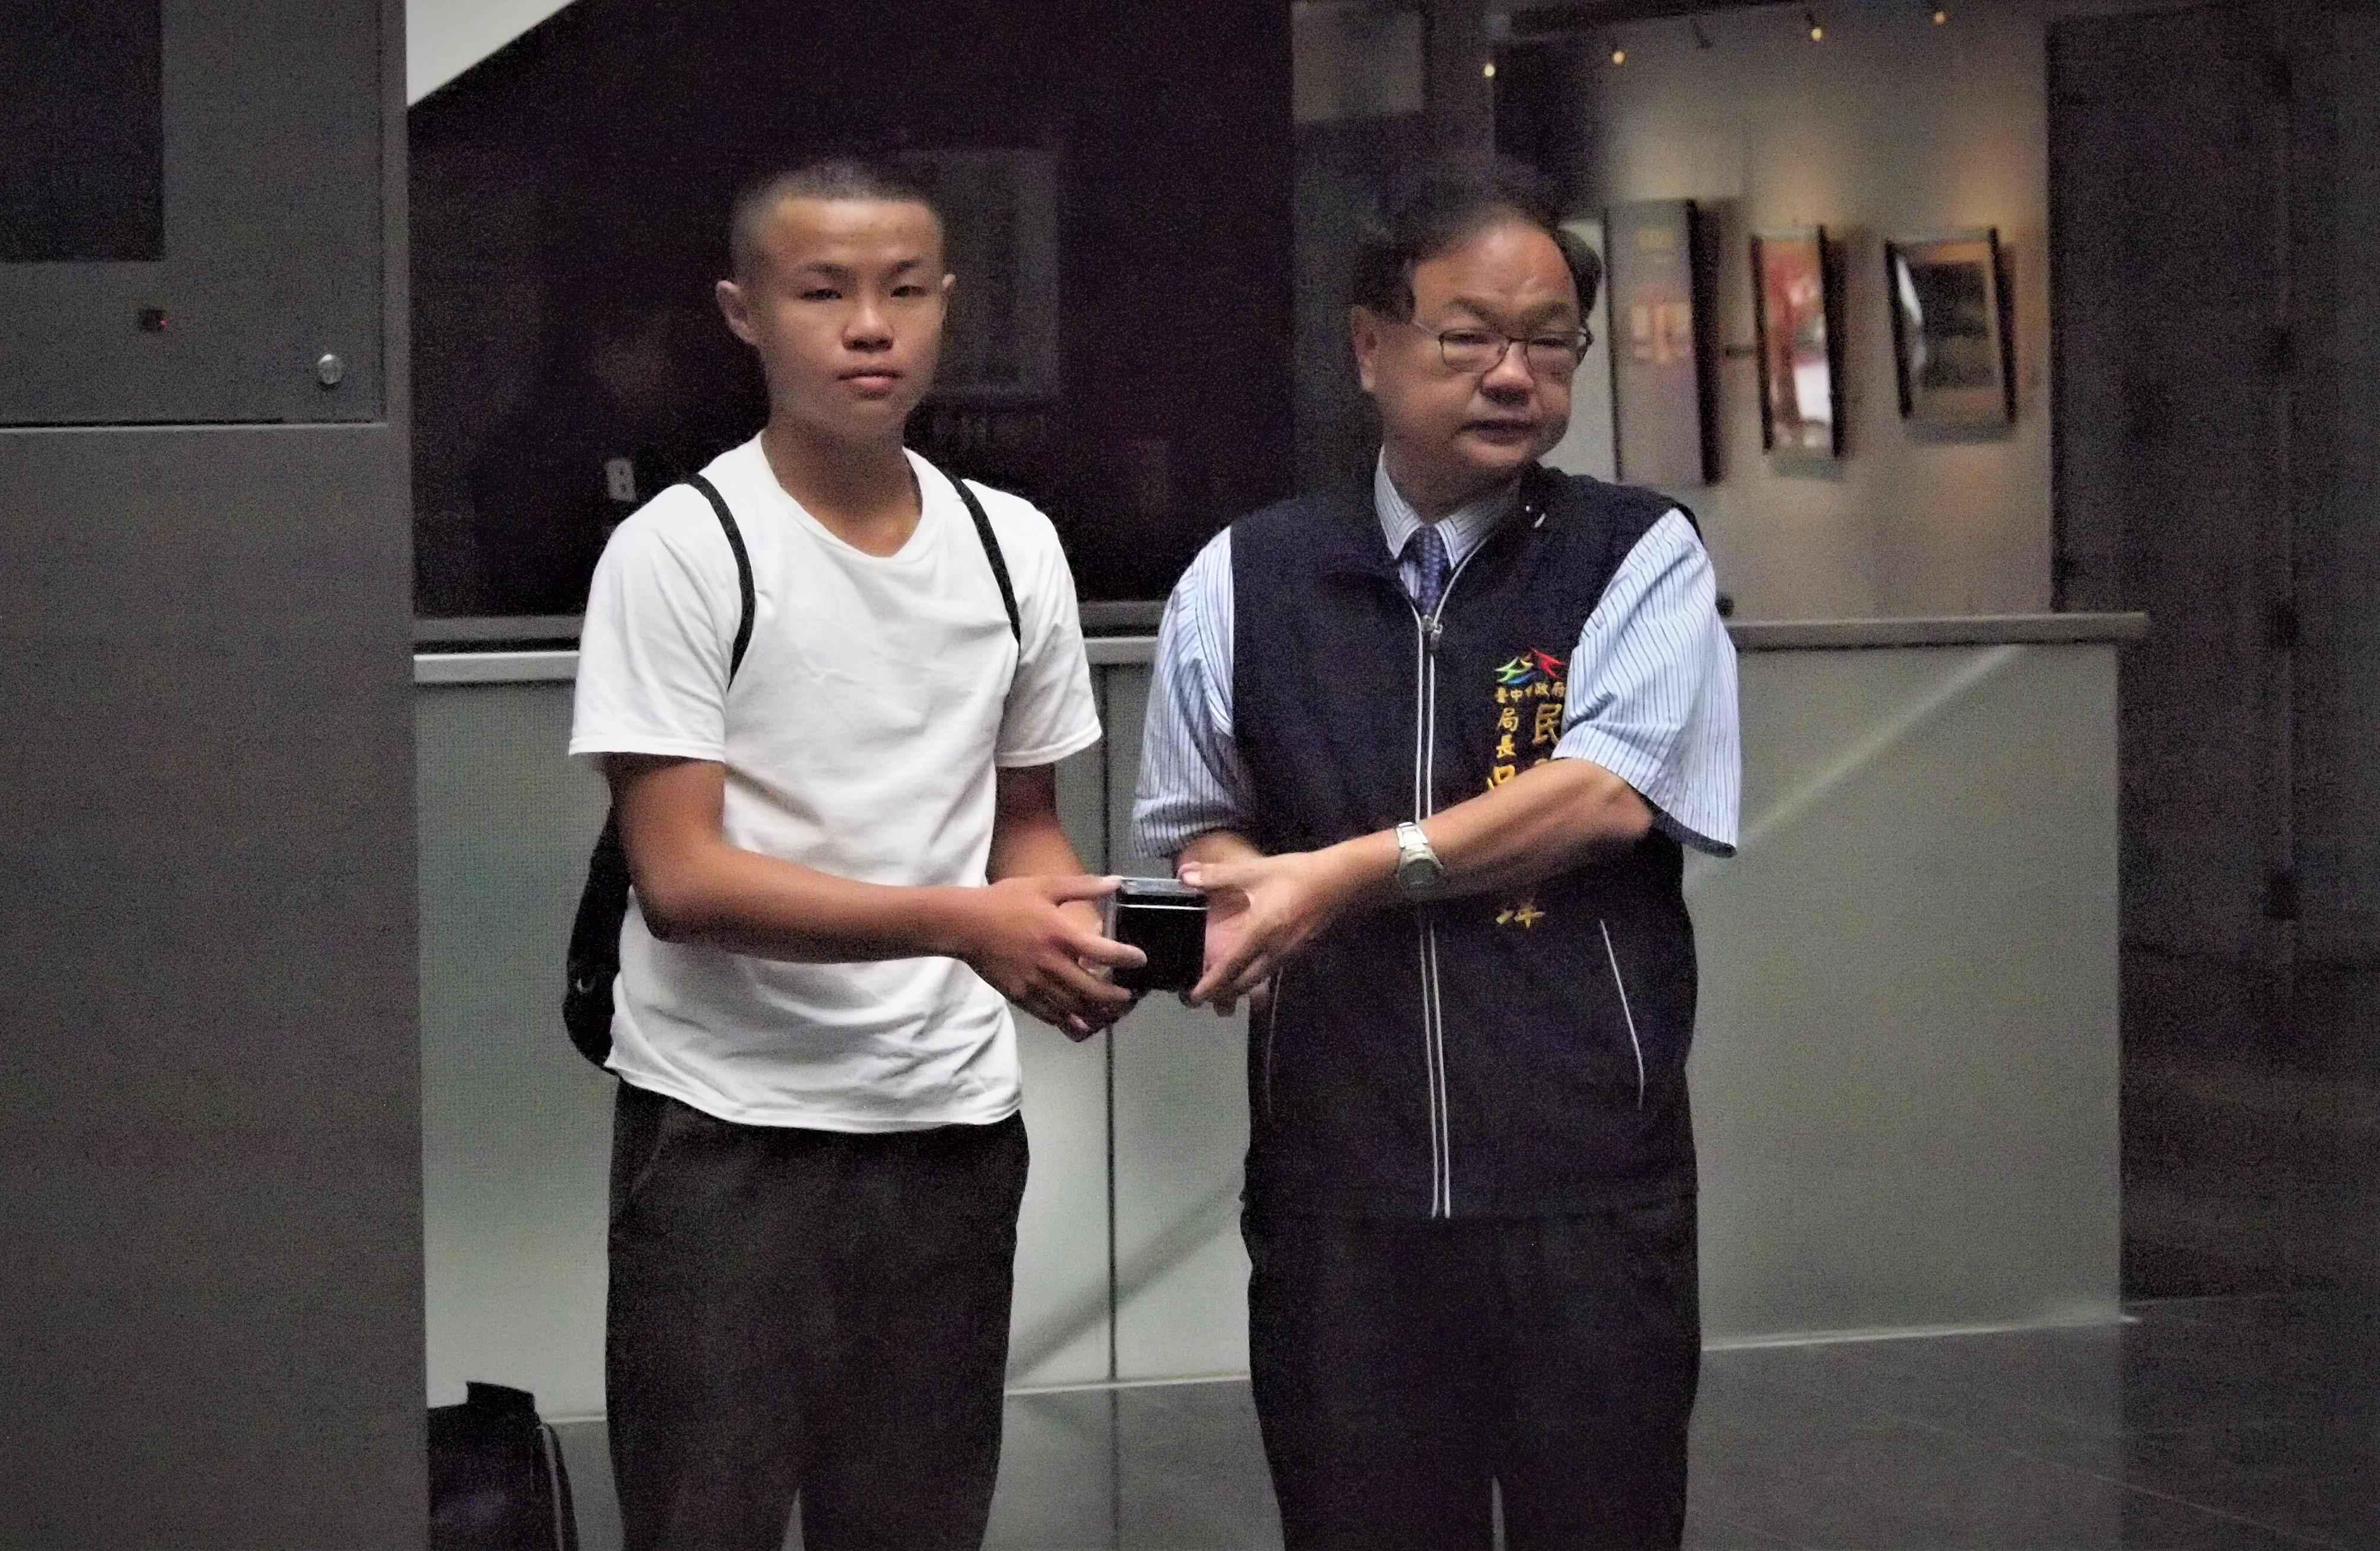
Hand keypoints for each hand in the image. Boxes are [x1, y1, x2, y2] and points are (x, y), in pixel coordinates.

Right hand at [958, 875, 1144, 1037]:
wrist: (964, 924)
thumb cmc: (1006, 901)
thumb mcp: (1046, 885)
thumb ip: (1083, 886)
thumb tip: (1117, 882)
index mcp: (1061, 934)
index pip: (1106, 952)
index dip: (1128, 959)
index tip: (1140, 960)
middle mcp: (1053, 964)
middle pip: (1095, 990)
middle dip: (1117, 996)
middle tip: (1129, 995)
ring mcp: (1036, 984)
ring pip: (1075, 1007)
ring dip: (1097, 1011)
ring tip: (1111, 1009)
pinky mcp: (1021, 996)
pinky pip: (1051, 1015)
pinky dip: (1070, 1019)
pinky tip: (1080, 1019)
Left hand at [1178, 849, 1363, 1009]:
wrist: (1342, 881)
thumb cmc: (1297, 876)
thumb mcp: (1254, 871)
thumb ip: (1217, 876)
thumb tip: (1185, 875)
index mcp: (1259, 934)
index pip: (1229, 968)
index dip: (1210, 985)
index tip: (1194, 998)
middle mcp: (1273, 952)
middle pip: (1243, 984)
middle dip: (1222, 994)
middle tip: (1203, 996)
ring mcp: (1288, 955)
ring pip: (1257, 980)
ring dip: (1238, 987)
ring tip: (1222, 987)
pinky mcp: (1297, 952)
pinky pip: (1269, 972)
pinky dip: (1253, 976)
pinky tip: (1249, 967)